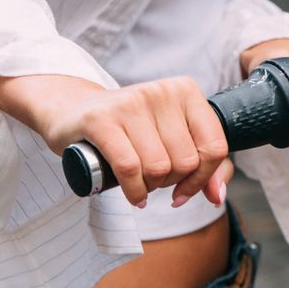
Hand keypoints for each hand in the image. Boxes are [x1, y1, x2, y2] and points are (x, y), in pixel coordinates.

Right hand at [0, 73, 231, 208]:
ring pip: (159, 168)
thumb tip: (216, 196)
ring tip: (138, 182)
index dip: (202, 179)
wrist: (72, 112)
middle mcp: (160, 92)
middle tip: (152, 179)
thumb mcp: (170, 137)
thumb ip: (204, 165)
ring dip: (149, 188)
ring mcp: (130, 103)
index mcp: (185, 90)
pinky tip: (132, 194)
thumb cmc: (128, 130)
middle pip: (185, 162)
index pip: (214, 147)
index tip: (184, 190)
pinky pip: (129, 168)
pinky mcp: (101, 119)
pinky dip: (133, 191)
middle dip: (170, 183)